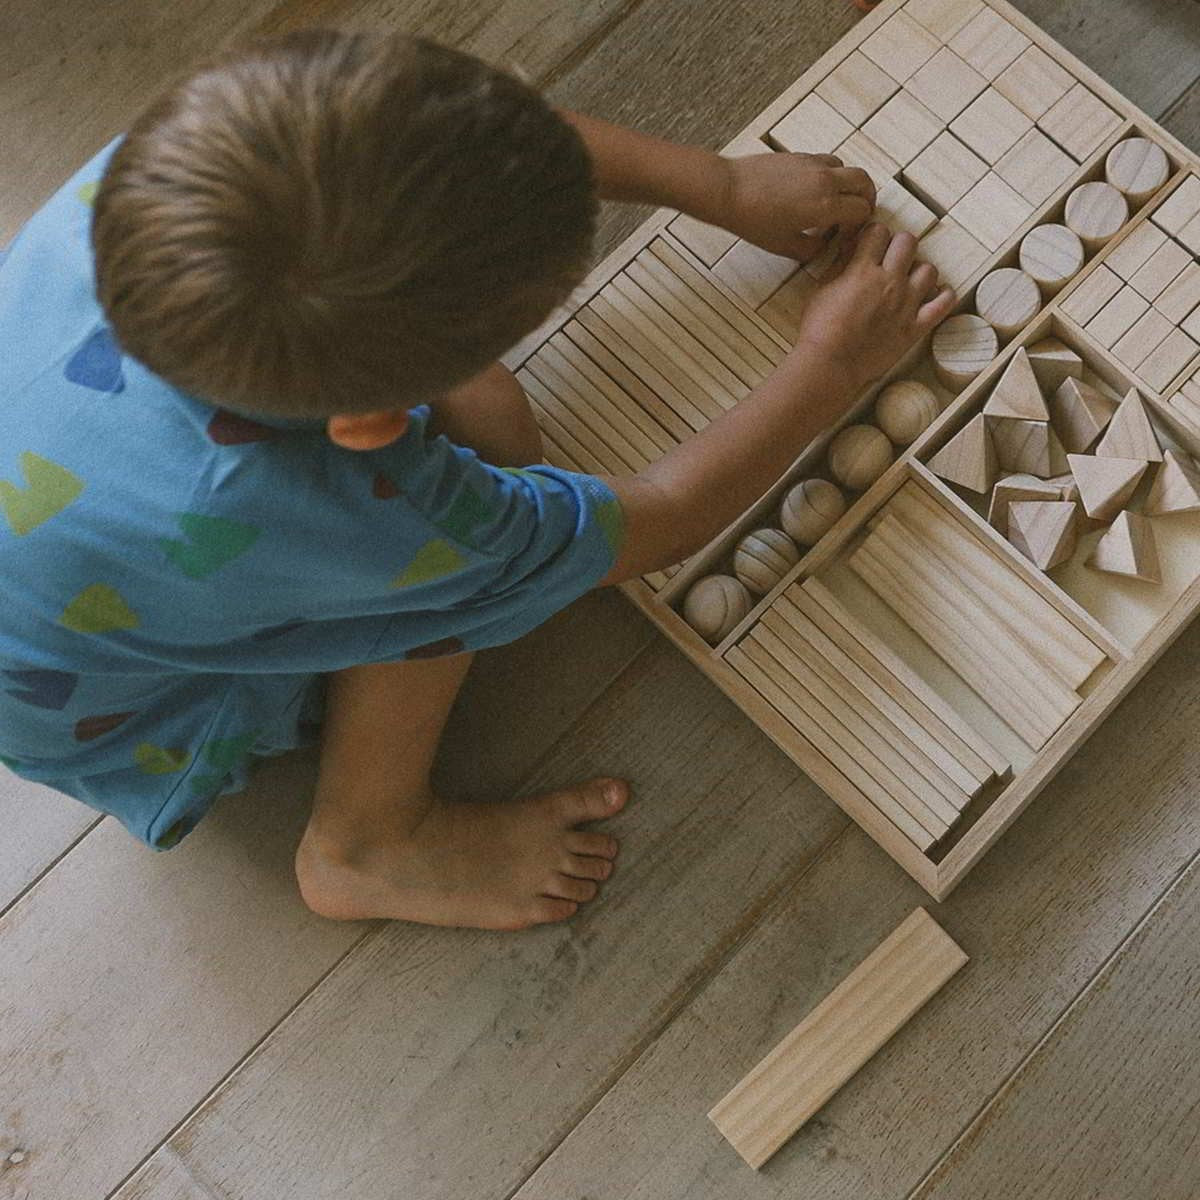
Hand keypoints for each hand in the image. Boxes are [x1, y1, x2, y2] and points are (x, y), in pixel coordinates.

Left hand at [718, 152, 875, 261]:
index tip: (846, 234)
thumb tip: (823, 247)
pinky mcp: (799, 155)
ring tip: (834, 202)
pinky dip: (831, 175)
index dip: (859, 225)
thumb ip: (811, 249)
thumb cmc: (752, 220)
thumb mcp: (784, 246)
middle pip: (865, 182)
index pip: (862, 210)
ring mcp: (813, 164)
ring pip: (846, 168)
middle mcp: (826, 180)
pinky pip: (826, 162)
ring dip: (848, 184)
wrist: (728, 190)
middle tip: (855, 214)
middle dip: (866, 199)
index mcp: (826, 204)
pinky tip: (813, 191)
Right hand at [791, 223, 955, 390]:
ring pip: (929, 269)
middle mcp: (889, 282)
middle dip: (897, 245)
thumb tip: (851, 245)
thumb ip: (840, 264)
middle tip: (889, 259)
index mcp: (863, 270)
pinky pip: (944, 304)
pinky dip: (943, 295)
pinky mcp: (914, 327)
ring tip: (907, 280)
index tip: (869, 244)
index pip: (879, 232)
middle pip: (908, 242)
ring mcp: (906, 305)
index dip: (873, 235)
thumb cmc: (819, 330)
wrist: (829, 365)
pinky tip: (933, 295)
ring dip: (918, 270)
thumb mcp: (821, 289)